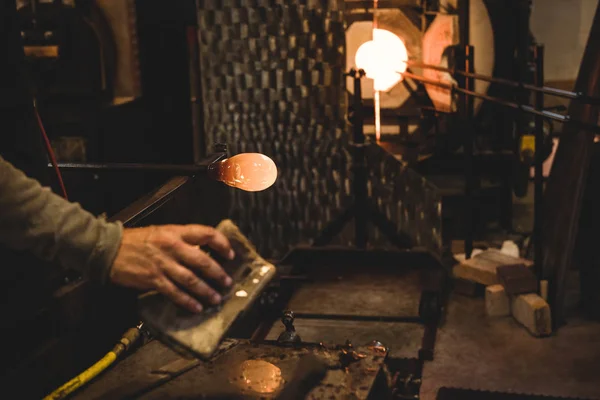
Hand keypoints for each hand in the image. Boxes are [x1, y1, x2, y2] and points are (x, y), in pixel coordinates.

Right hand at [109, 224, 233, 312]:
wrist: (109, 248)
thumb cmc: (136, 240)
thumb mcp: (162, 232)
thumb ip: (182, 240)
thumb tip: (203, 251)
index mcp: (175, 232)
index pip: (206, 234)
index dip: (222, 244)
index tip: (230, 254)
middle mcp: (172, 247)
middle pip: (202, 260)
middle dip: (218, 273)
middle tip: (227, 282)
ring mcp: (162, 264)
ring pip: (191, 280)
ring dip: (206, 291)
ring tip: (216, 298)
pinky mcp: (153, 279)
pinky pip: (174, 292)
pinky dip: (187, 301)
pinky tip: (196, 307)